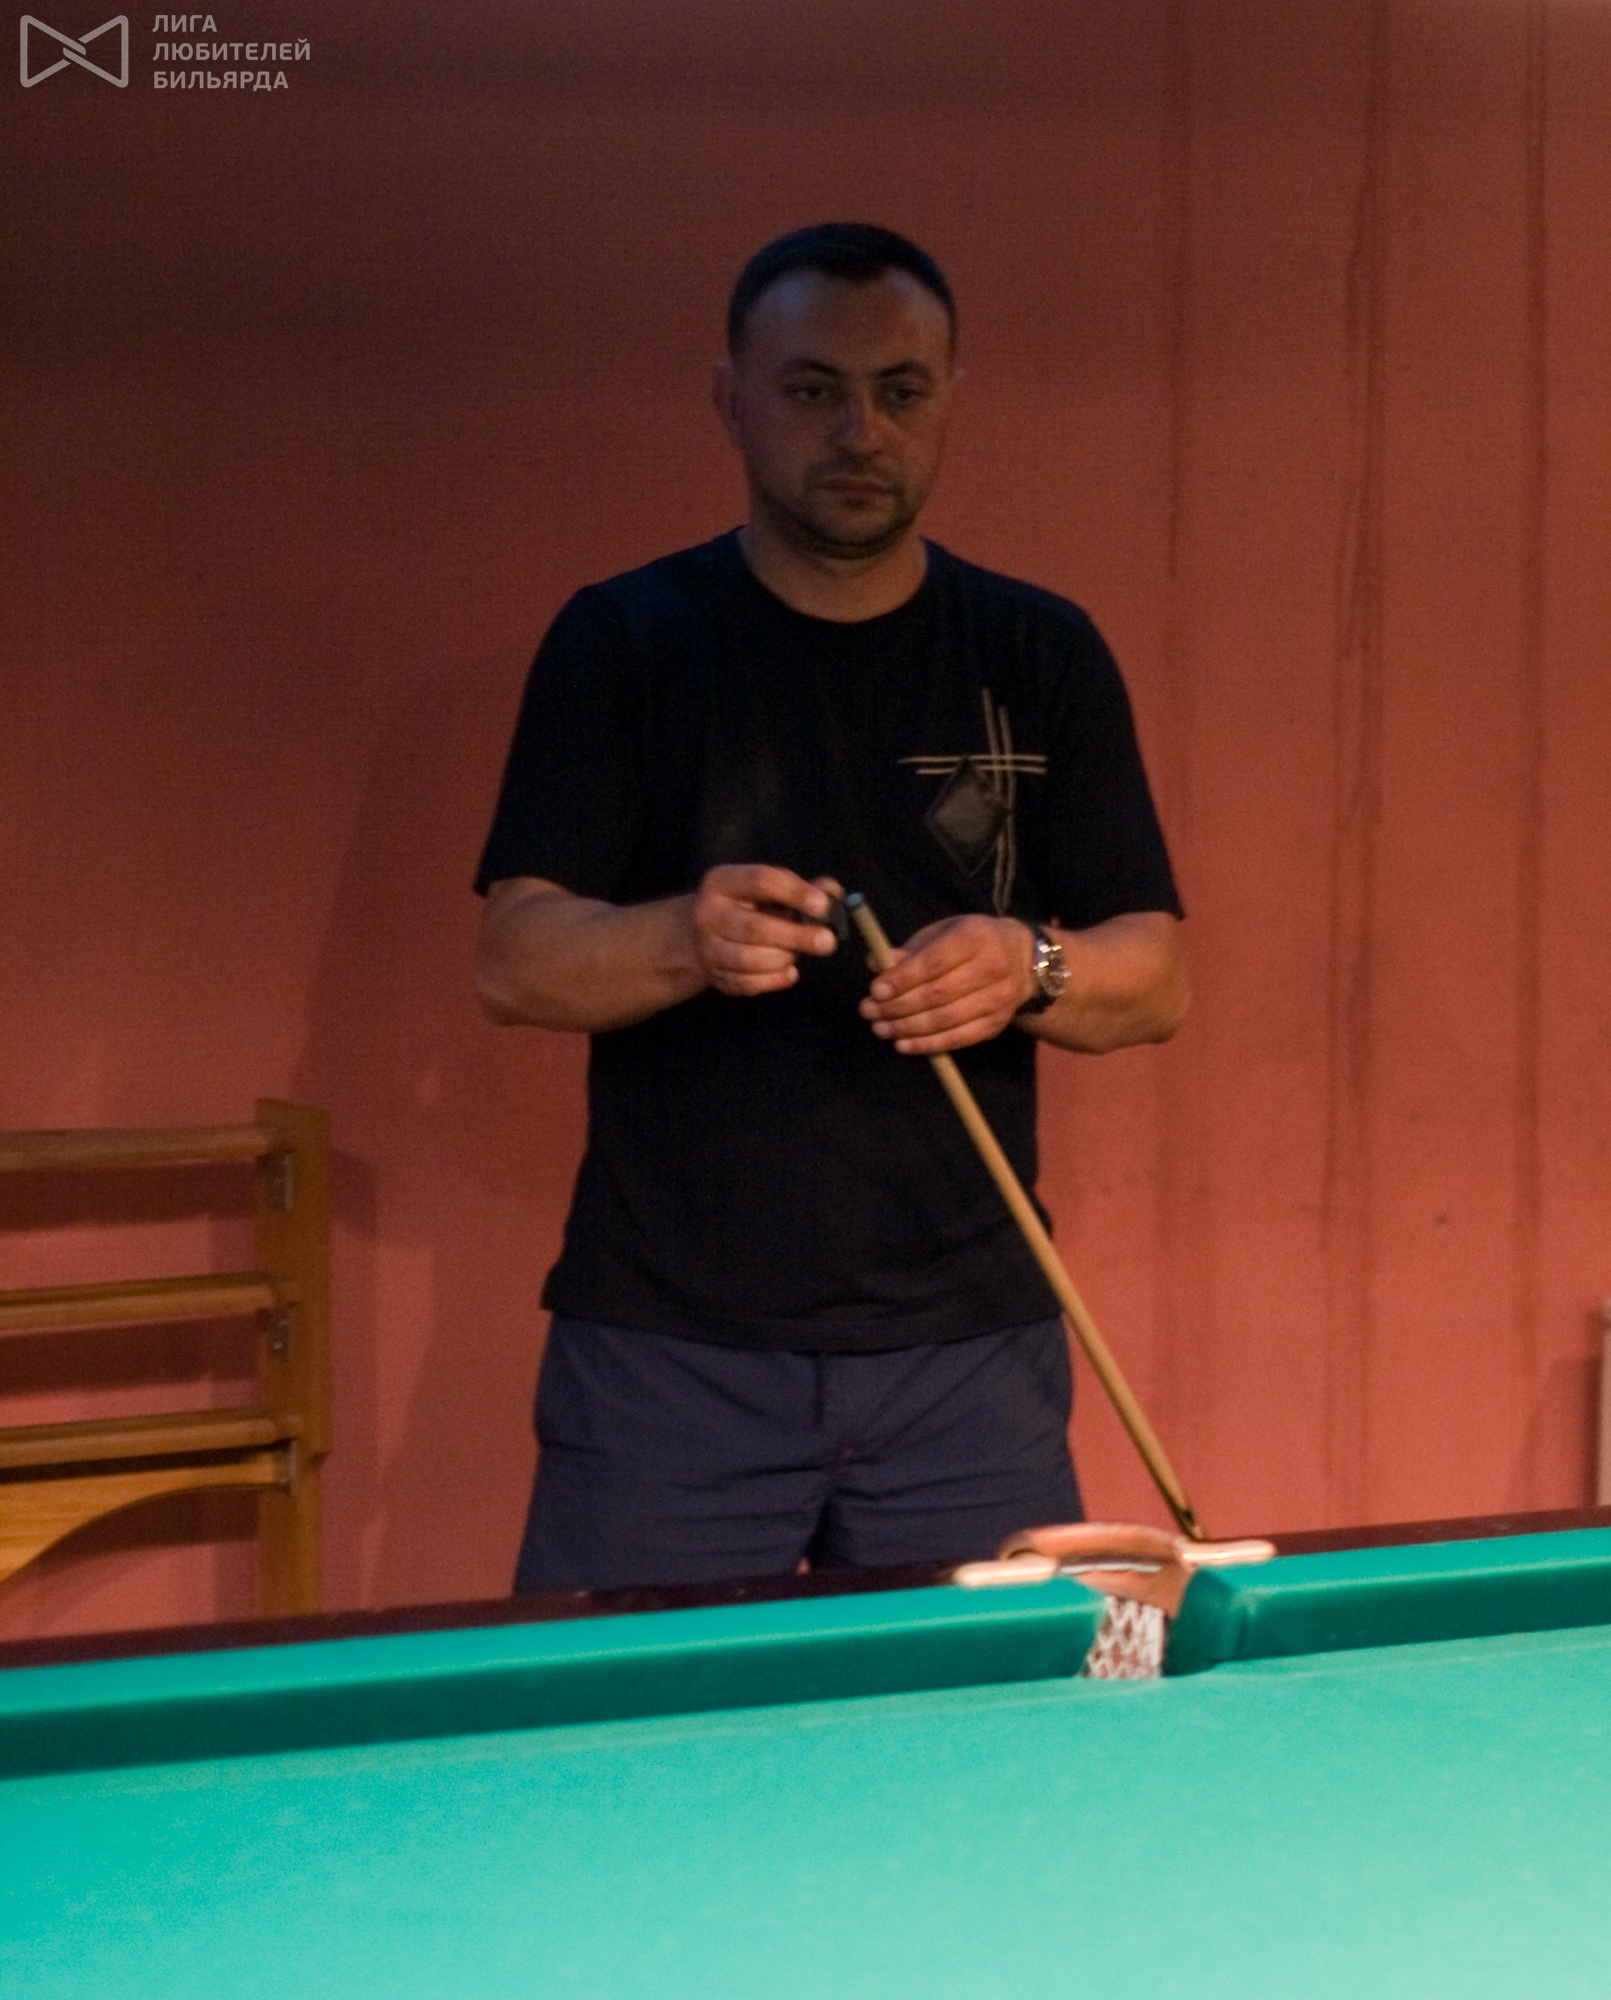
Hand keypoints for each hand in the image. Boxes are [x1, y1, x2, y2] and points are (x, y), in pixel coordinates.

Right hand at [690, 865, 841, 997]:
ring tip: (797, 955)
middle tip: (827, 942)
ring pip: (748, 959)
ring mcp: (708, 948)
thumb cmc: (745, 905)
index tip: (823, 905)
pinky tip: (790, 973)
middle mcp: (709, 914)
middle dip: (794, 936)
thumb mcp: (766, 888)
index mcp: (722, 882)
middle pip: (753, 927)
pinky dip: (774, 980)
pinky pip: (747, 983)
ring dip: (782, 958)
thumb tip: (833, 892)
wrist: (697, 934)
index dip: (795, 893)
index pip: (761, 881)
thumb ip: (801, 888)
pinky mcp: (714, 975)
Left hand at [859, 913, 1035, 1053]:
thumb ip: (911, 950)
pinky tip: (903, 1044)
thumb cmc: (973, 942)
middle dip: (897, 1006)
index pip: (934, 962)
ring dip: (907, 1028)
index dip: (902, 979)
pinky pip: (958, 1039)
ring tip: (880, 1028)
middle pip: (937, 994)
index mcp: (975, 938)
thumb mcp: (944, 933)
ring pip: (945, 1020)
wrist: (1025, 961)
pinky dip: (927, 1045)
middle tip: (868, 1011)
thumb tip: (875, 964)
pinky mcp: (996, 1024)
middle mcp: (991, 968)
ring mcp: (997, 1000)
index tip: (875, 990)